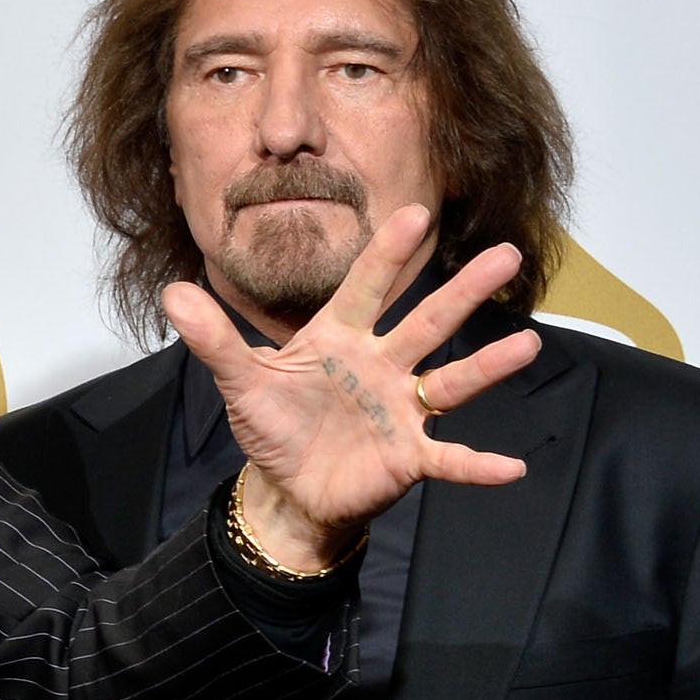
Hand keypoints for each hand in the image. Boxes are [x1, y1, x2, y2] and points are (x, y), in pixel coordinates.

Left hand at [161, 205, 541, 570]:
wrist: (288, 487)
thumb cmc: (274, 425)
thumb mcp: (239, 381)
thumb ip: (213, 339)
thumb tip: (172, 292)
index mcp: (339, 339)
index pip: (365, 287)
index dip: (386, 253)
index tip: (415, 211)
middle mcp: (380, 366)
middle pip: (426, 323)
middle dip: (462, 291)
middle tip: (506, 254)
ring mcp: (399, 410)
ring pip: (451, 382)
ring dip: (487, 366)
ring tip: (527, 343)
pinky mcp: (408, 456)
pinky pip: (449, 459)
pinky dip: (478, 465)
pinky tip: (513, 467)